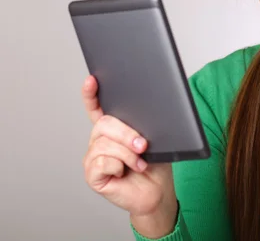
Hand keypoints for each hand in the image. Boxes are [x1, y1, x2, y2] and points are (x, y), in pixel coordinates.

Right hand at [81, 76, 177, 235]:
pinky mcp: (93, 174)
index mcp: (113, 127)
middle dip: (127, 133)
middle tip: (144, 144)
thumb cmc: (157, 162)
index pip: (96, 107)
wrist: (158, 190)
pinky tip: (127, 171)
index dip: (91, 93)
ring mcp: (93, 157)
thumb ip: (146, 122)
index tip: (92, 79)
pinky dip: (119, 165)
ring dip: (128, 152)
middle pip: (104, 123)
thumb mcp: (155, 136)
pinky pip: (102, 162)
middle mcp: (99, 140)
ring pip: (104, 143)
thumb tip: (150, 106)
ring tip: (141, 161)